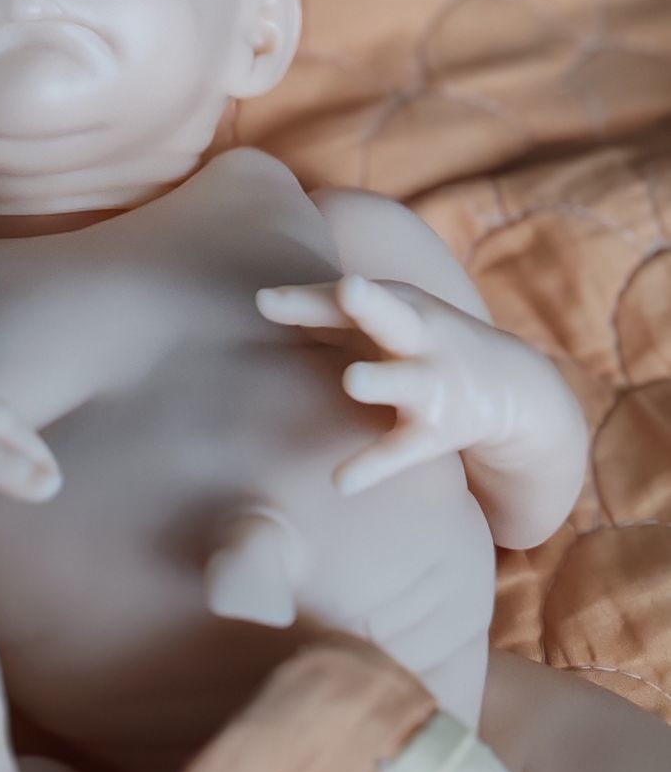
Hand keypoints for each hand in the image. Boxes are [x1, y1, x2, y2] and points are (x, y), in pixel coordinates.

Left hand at [257, 274, 519, 494]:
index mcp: (397, 306)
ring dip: (381, 380)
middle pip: (392, 316)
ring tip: (353, 380)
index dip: (306, 300)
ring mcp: (429, 385)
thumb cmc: (420, 341)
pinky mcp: (435, 432)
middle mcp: (417, 338)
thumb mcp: (386, 318)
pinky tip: (340, 483)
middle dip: (370, 303)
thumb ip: (326, 311)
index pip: (344, 300)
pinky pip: (399, 450)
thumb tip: (261, 301)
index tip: (263, 300)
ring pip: (403, 382)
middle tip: (349, 288)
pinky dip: (371, 466)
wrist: (509, 385)